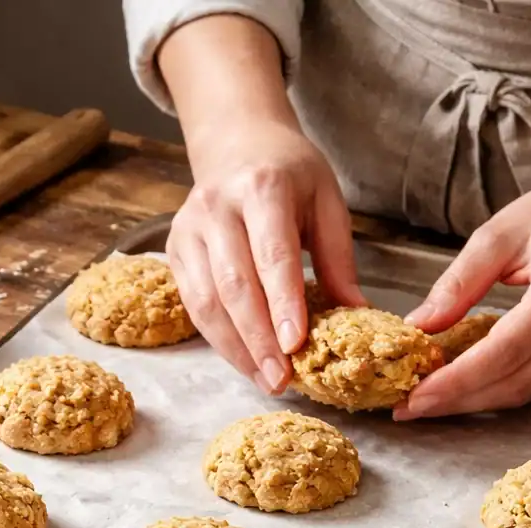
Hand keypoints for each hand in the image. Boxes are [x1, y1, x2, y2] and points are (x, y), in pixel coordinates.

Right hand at [167, 119, 364, 394]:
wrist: (236, 144)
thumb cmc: (289, 173)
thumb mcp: (326, 200)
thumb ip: (338, 256)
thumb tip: (355, 313)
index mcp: (262, 188)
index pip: (272, 255)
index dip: (283, 304)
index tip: (296, 345)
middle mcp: (217, 208)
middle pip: (234, 285)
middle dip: (258, 339)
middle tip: (282, 380)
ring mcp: (189, 229)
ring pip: (206, 301)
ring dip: (236, 348)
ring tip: (266, 380)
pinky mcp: (175, 250)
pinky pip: (192, 304)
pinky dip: (218, 338)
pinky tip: (244, 361)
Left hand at [398, 177, 530, 419]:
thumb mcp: (498, 234)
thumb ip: (458, 282)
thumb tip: (419, 325)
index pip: (505, 350)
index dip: (458, 380)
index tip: (414, 395)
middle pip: (515, 381)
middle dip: (457, 400)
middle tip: (408, 407)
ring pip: (525, 392)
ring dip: (472, 402)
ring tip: (426, 403)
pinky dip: (496, 391)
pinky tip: (461, 390)